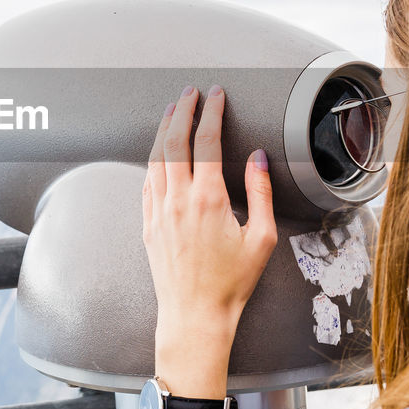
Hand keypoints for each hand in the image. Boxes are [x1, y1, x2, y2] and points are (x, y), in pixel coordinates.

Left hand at [142, 84, 277, 396]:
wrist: (195, 315)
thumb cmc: (232, 282)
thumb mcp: (262, 238)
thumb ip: (261, 193)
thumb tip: (258, 158)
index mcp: (208, 199)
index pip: (206, 140)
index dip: (211, 112)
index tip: (215, 95)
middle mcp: (178, 200)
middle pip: (174, 141)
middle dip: (182, 110)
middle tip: (190, 92)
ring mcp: (159, 212)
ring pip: (155, 158)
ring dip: (163, 130)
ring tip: (172, 111)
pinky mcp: (148, 225)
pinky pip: (147, 181)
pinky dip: (153, 159)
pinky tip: (158, 152)